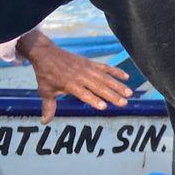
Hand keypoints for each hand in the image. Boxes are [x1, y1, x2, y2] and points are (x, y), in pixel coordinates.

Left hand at [18, 32, 132, 123]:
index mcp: (69, 84)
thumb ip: (49, 107)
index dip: (93, 100)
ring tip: (129, 93)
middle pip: (98, 87)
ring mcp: (86, 69)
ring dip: (118, 85)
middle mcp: (80, 76)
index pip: (83, 93)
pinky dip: (116, 71)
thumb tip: (45, 122)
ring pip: (105, 78)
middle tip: (124, 103)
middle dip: (112, 95)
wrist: (45, 53)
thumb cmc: (46, 74)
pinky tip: (126, 77)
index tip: (104, 106)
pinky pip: (105, 67)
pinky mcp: (90, 63)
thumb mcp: (45, 91)